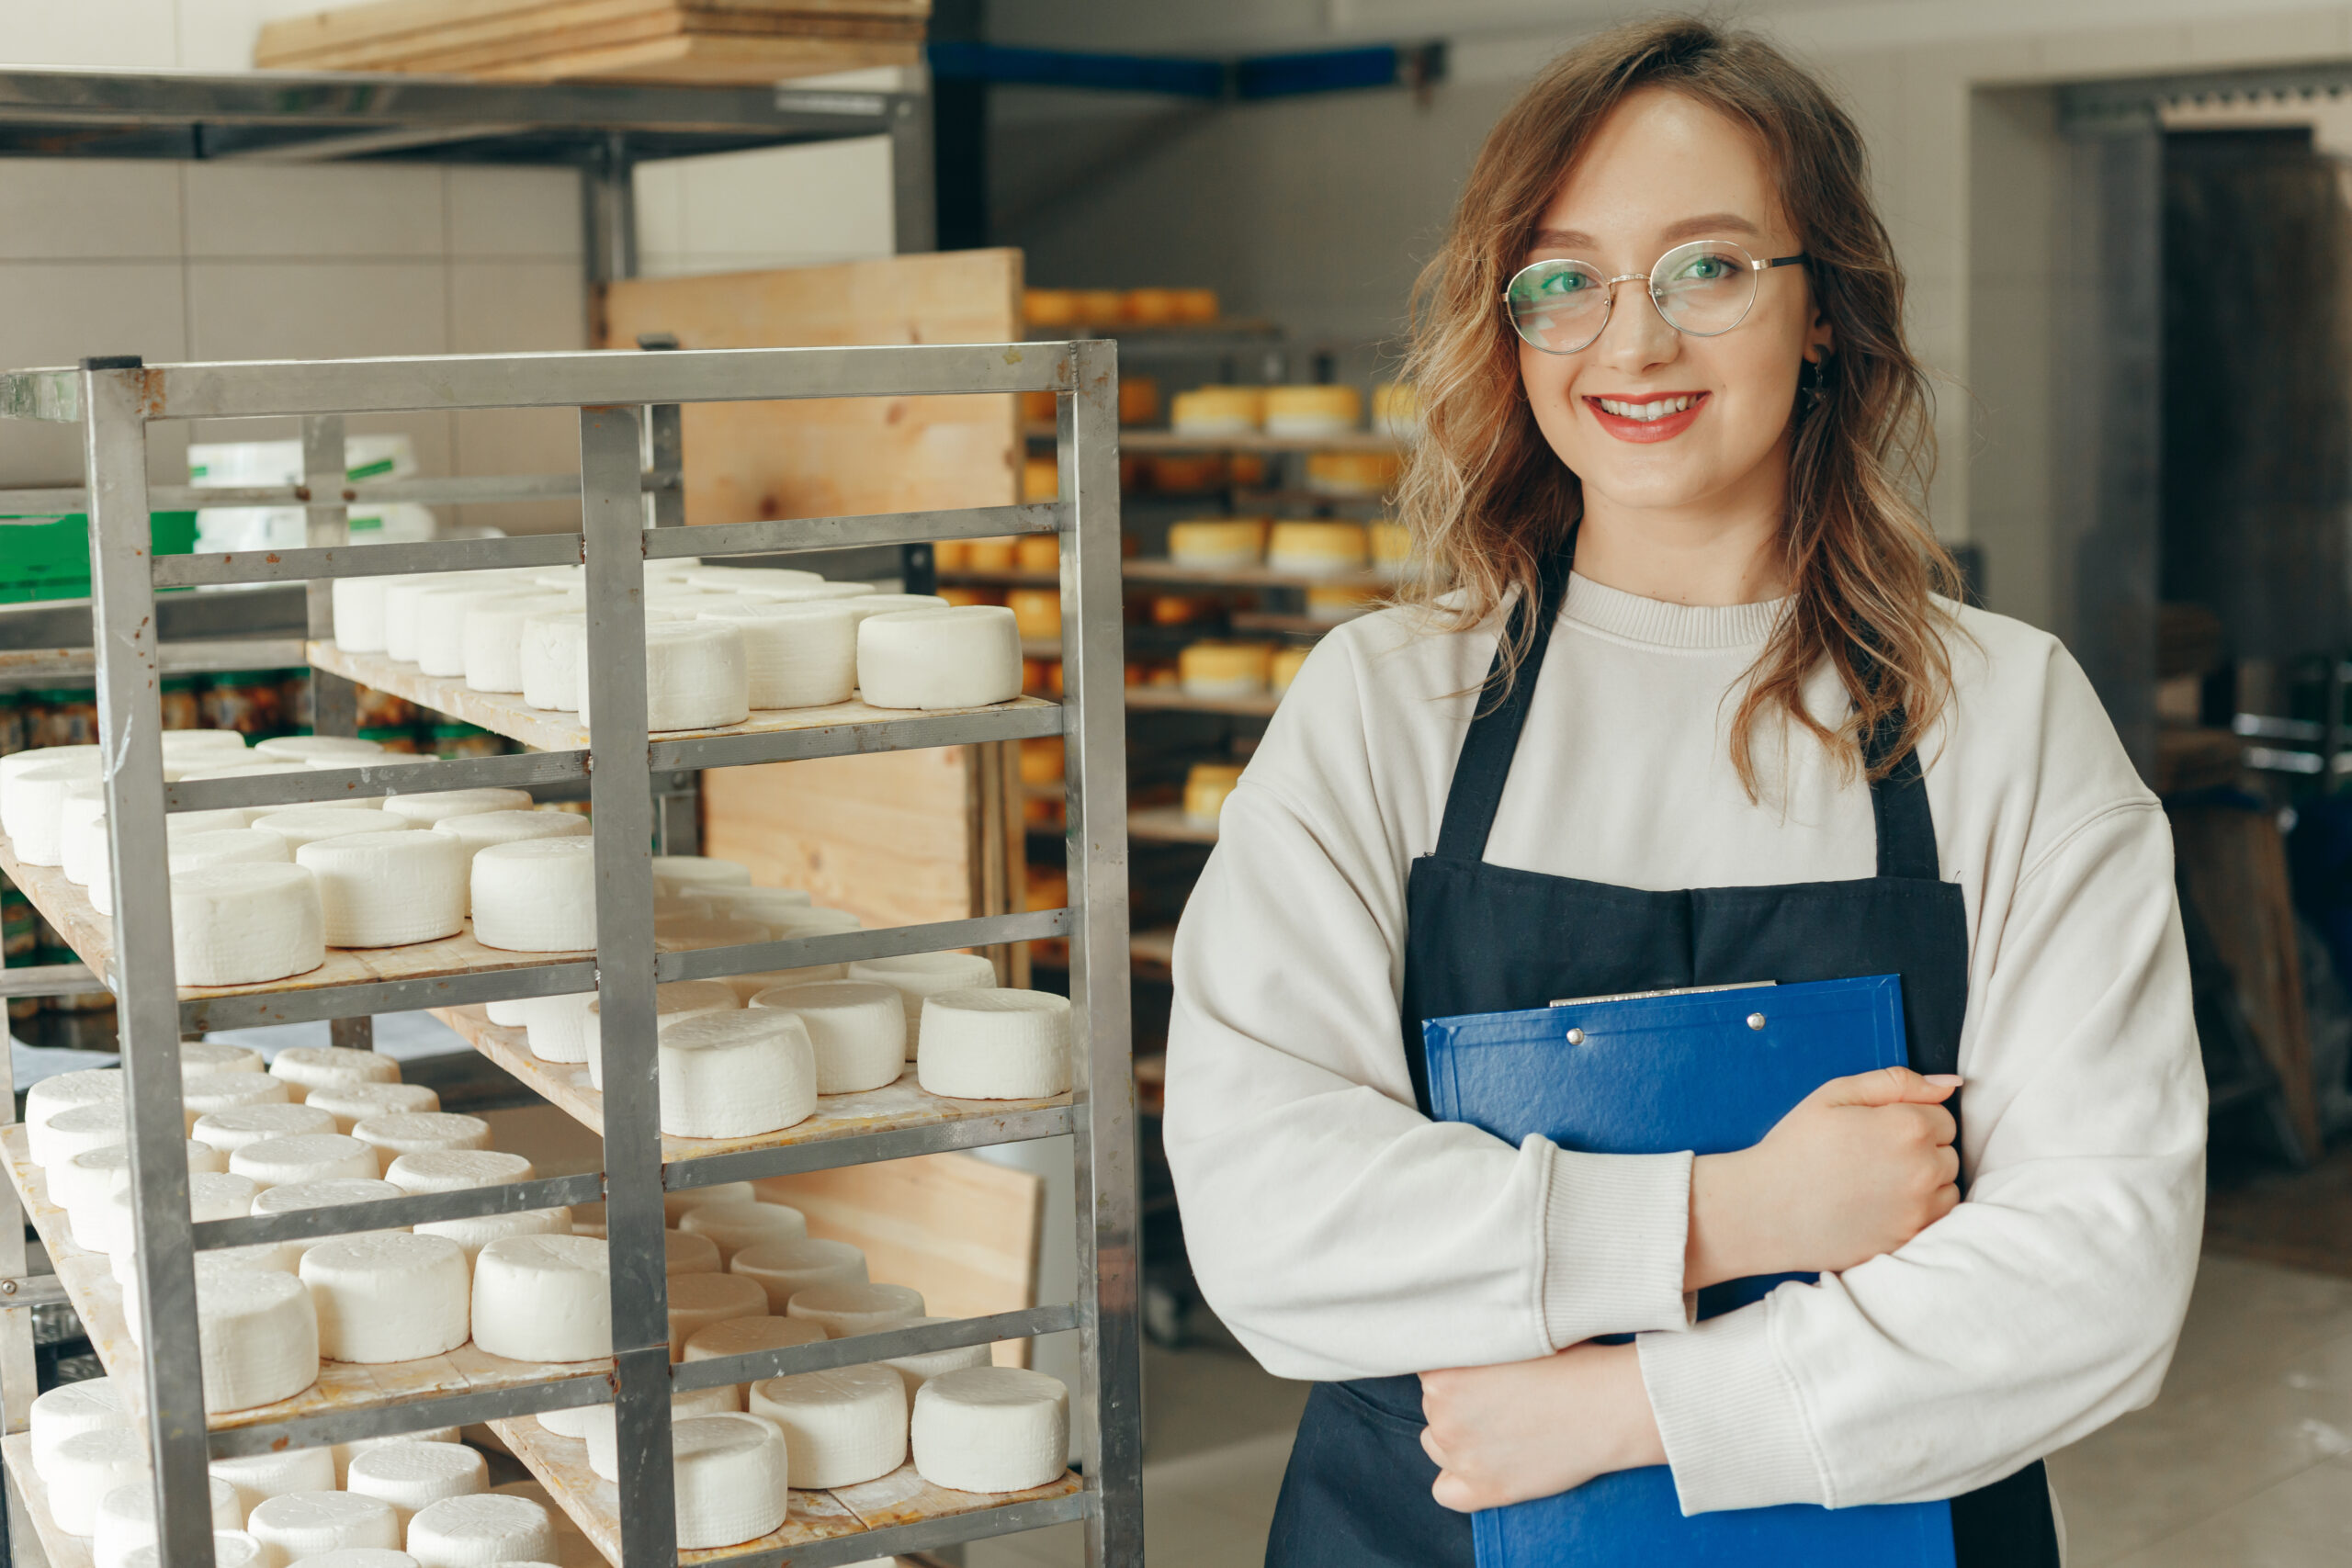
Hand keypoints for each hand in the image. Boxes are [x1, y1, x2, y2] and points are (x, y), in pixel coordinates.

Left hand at [1419, 1342, 1665, 1511]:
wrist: (1609, 1405)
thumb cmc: (1569, 1361)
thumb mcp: (1507, 1335)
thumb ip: (1470, 1344)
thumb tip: (1450, 1346)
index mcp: (1442, 1371)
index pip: (1429, 1368)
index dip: (1458, 1368)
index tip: (1483, 1370)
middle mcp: (1442, 1414)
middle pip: (1433, 1406)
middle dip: (1459, 1401)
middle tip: (1502, 1397)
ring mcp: (1462, 1455)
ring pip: (1436, 1445)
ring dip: (1459, 1437)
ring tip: (1503, 1426)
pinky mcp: (1485, 1489)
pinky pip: (1445, 1492)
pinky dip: (1459, 1482)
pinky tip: (1484, 1465)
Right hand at [1687, 1067, 1960, 1288]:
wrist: (1764, 1209)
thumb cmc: (1795, 1147)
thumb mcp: (1834, 1095)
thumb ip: (1896, 1082)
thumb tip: (1949, 1084)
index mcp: (1908, 1127)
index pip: (1943, 1116)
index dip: (1911, 1118)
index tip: (1879, 1129)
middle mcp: (1922, 1169)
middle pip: (1949, 1152)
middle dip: (1921, 1149)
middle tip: (1874, 1155)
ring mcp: (1918, 1210)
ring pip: (1947, 1187)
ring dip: (1926, 1182)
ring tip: (1880, 1181)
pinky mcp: (1908, 1240)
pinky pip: (1936, 1220)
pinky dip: (1917, 1211)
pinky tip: (1881, 1205)